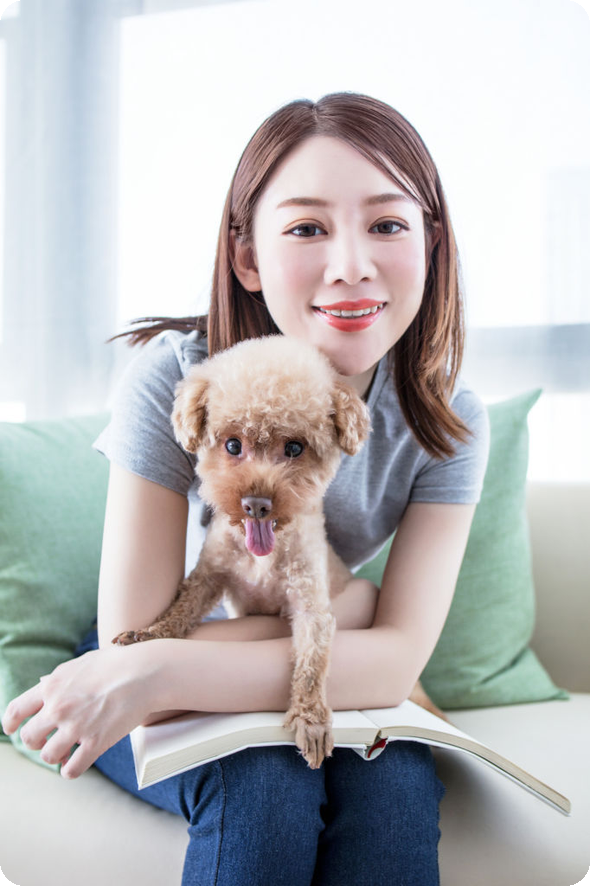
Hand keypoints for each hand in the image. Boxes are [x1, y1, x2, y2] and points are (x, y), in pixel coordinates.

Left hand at [1, 644, 161, 778]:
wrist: (144, 673)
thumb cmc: (116, 664)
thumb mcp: (80, 664)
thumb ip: (58, 679)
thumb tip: (43, 686)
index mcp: (52, 687)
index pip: (15, 711)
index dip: (10, 724)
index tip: (12, 730)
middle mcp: (58, 708)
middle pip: (28, 737)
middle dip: (35, 742)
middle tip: (47, 741)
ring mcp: (76, 727)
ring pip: (47, 756)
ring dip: (55, 756)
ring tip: (65, 753)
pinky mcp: (95, 743)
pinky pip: (71, 770)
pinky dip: (70, 770)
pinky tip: (76, 764)